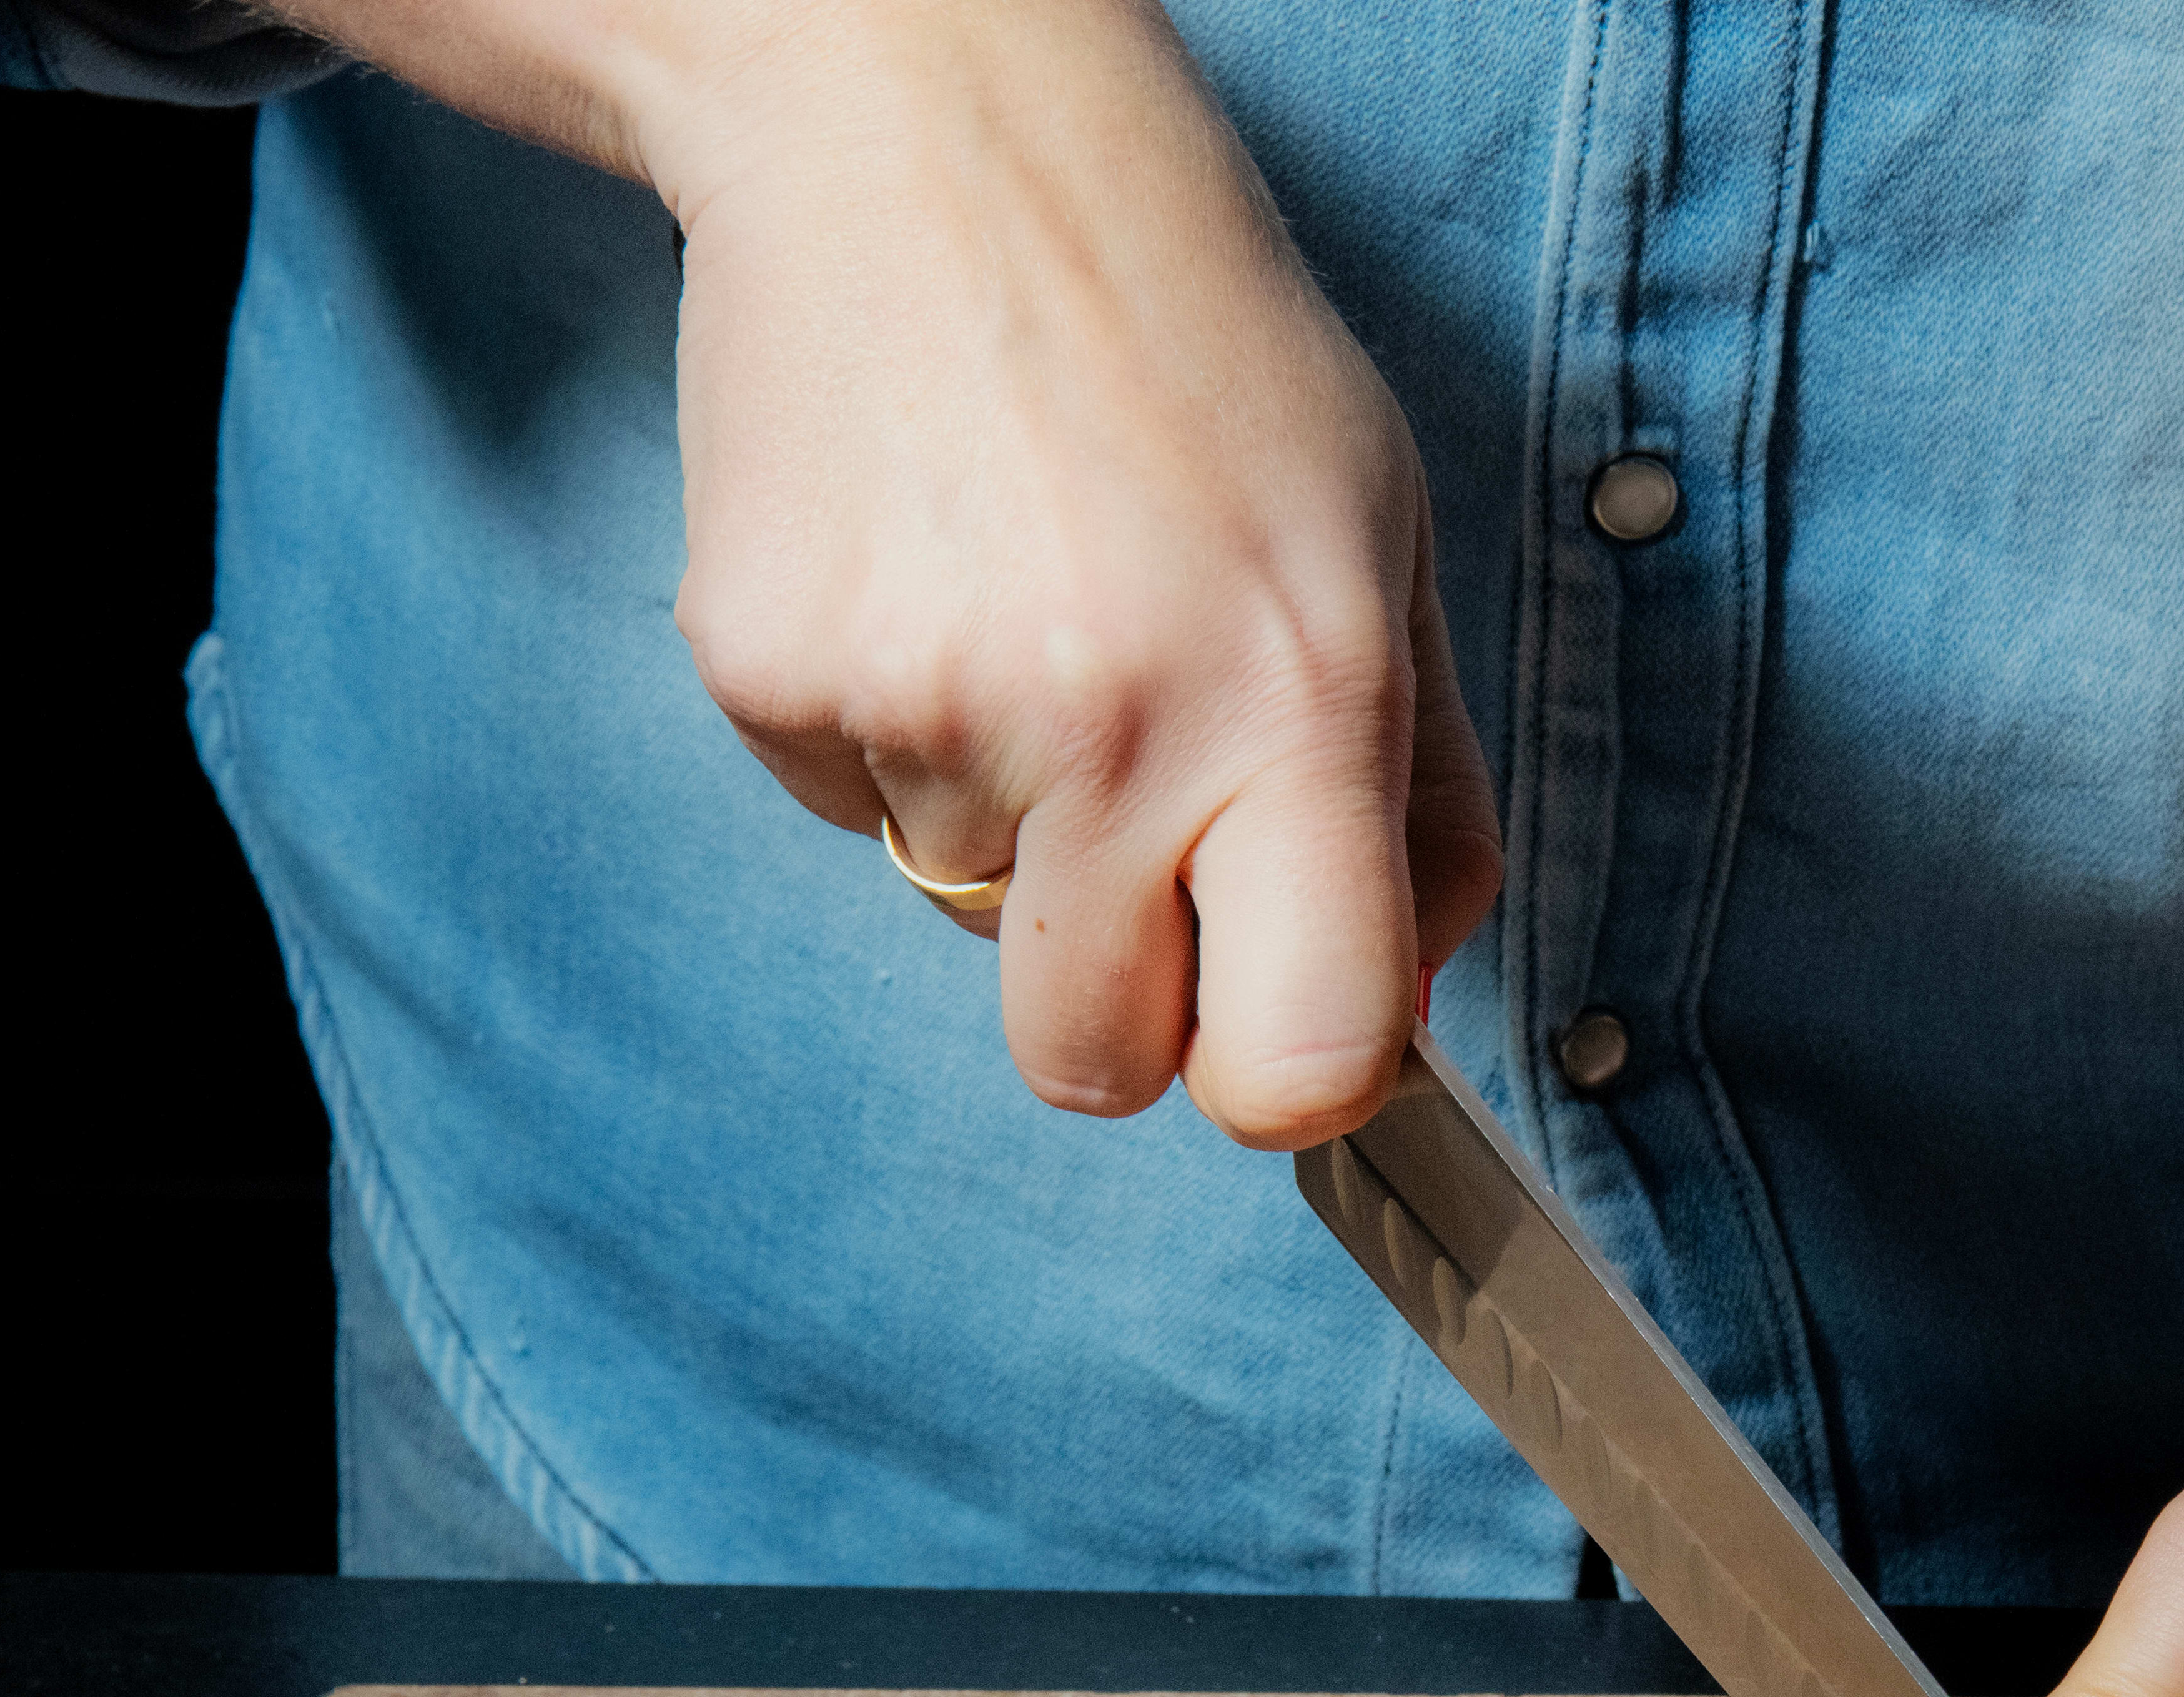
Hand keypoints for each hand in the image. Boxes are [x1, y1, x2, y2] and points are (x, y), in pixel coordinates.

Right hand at [636, 0, 1497, 1140]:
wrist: (930, 129)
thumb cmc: (1190, 343)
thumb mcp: (1385, 544)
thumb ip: (1418, 804)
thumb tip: (1401, 1011)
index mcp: (1297, 703)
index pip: (1302, 1065)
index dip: (1279, 1081)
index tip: (1268, 1029)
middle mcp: (1111, 724)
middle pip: (1089, 1066)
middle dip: (1113, 995)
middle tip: (1127, 819)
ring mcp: (920, 703)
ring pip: (964, 909)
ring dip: (1000, 805)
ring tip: (1024, 594)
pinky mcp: (765, 668)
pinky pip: (844, 804)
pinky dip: (884, 722)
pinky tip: (924, 560)